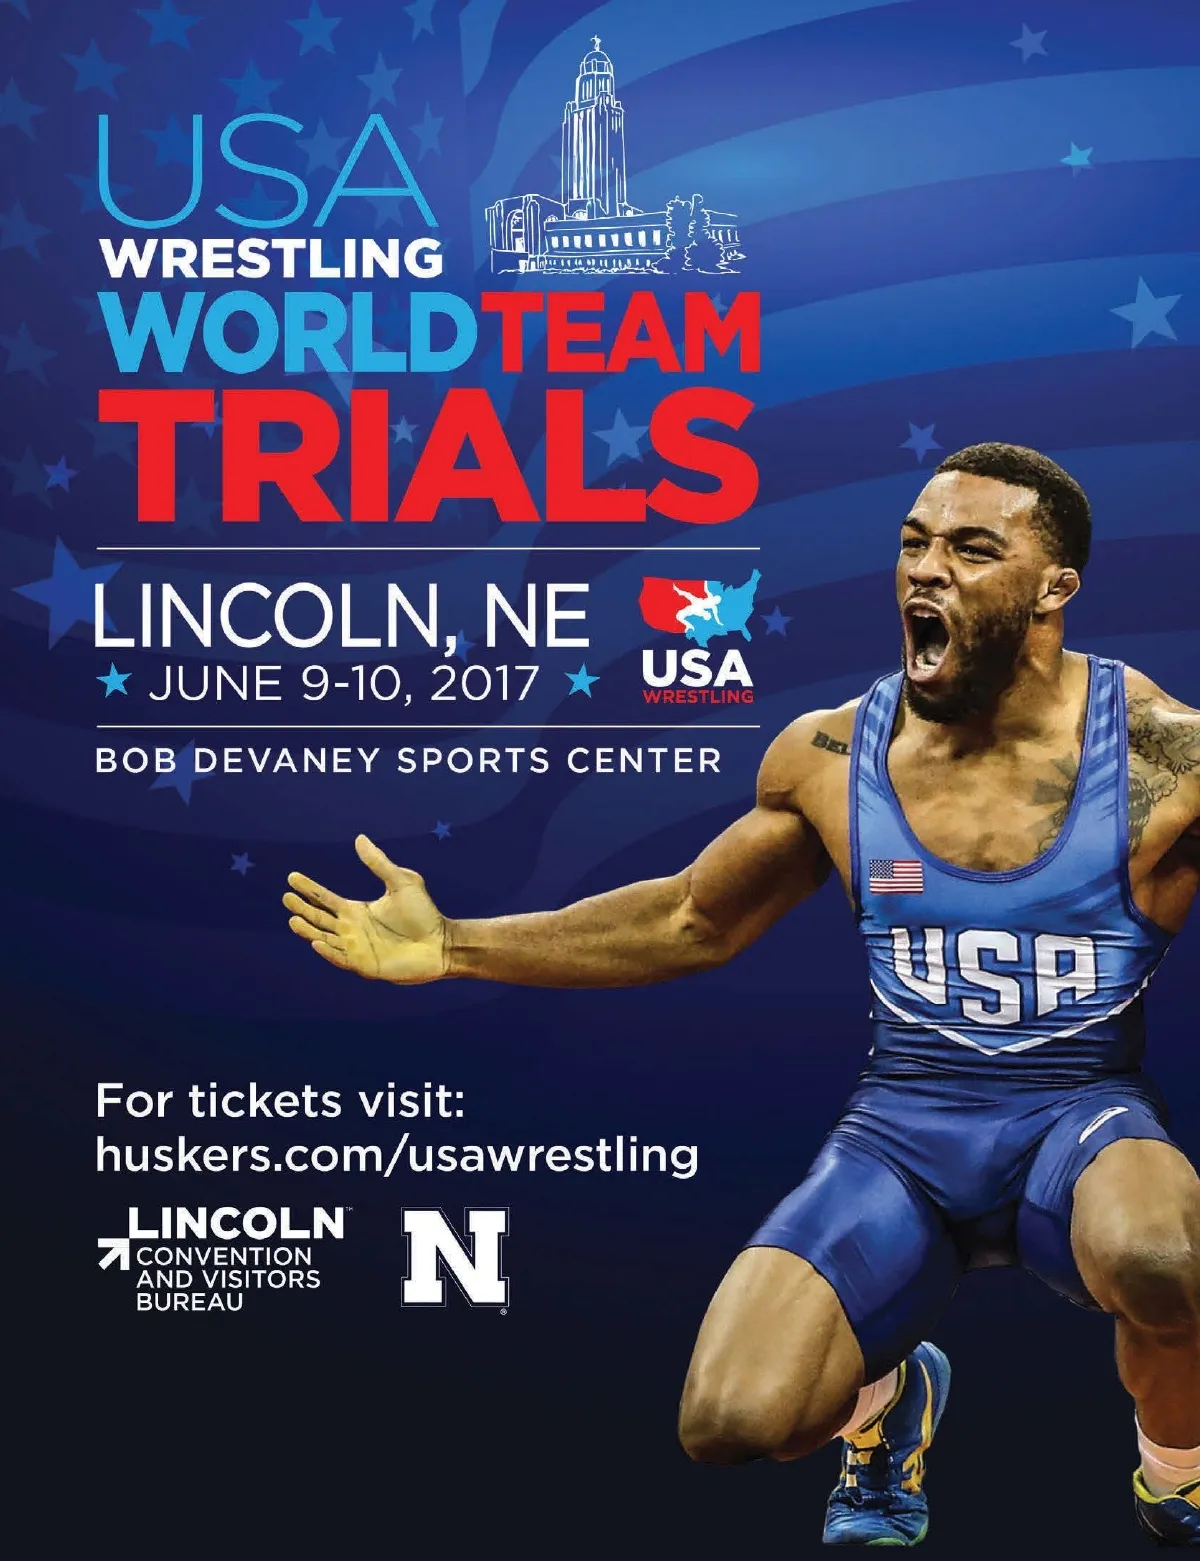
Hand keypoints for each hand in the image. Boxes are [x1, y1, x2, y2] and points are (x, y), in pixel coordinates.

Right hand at [283, 835, 449, 983]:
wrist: (441, 943)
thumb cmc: (423, 914)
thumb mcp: (401, 882)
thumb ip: (379, 863)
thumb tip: (359, 838)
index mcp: (357, 911)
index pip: (326, 899)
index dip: (309, 889)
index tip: (292, 877)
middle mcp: (352, 930)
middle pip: (319, 918)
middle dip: (302, 908)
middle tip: (286, 897)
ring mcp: (357, 949)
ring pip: (324, 938)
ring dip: (308, 930)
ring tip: (293, 920)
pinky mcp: (365, 965)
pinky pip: (341, 959)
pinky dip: (327, 951)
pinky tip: (316, 941)